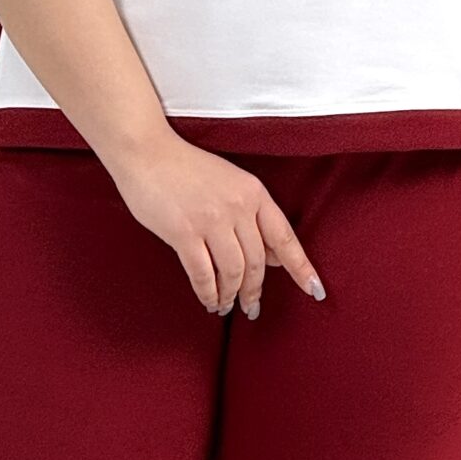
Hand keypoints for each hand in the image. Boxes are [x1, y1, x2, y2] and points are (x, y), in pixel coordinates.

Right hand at [105, 132, 327, 316]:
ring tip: (226, 305)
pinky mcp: (184, 233)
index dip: (301, 268)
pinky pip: (203, 274)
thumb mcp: (230, 183)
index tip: (315, 291)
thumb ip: (252, 218)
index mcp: (254, 192)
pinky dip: (208, 293)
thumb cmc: (185, 169)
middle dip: (254, 291)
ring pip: (232, 272)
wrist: (145, 151)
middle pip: (257, 263)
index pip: (285, 238)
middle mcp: (238, 207)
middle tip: (252, 307)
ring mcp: (211, 220)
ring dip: (231, 295)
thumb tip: (272, 258)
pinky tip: (209, 301)